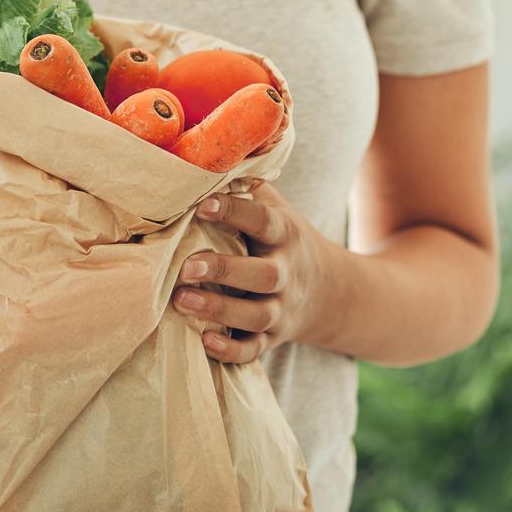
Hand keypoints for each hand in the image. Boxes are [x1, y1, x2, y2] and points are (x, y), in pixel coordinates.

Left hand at [171, 181, 345, 363]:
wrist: (330, 291)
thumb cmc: (281, 238)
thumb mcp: (274, 207)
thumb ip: (245, 188)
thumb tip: (201, 159)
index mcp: (284, 234)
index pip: (263, 221)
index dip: (235, 211)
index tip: (204, 204)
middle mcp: (286, 273)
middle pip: (264, 276)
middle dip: (226, 271)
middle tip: (187, 266)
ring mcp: (281, 309)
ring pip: (256, 316)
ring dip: (220, 311)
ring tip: (181, 301)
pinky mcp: (272, 338)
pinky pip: (254, 350)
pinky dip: (231, 351)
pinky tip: (204, 342)